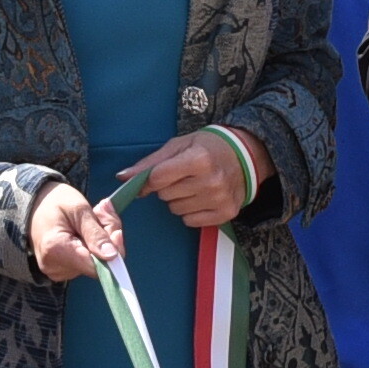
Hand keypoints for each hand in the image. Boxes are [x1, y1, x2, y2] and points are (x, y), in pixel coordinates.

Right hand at [26, 181, 121, 282]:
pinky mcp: (62, 270)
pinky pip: (87, 262)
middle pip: (98, 264)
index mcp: (56, 250)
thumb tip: (112, 256)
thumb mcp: (79, 209)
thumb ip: (96, 234)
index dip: (112, 252)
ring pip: (95, 263)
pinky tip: (86, 229)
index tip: (117, 232)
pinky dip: (93, 246)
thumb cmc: (54, 202)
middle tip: (102, 212)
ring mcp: (58, 271)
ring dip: (101, 240)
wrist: (33, 204)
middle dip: (107, 239)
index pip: (96, 267)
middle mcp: (55, 268)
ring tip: (92, 217)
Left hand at [138, 125, 257, 231]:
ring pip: (176, 210)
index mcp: (199, 159)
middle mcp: (211, 181)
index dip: (151, 179)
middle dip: (168, 187)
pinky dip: (191, 212)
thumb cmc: (208, 147)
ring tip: (194, 186)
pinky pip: (191, 221)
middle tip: (183, 177)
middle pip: (166, 195)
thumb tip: (122, 177)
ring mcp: (219, 199)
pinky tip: (201, 198)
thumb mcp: (179, 145)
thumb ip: (150, 162)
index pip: (157, 179)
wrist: (246, 156)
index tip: (155, 176)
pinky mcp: (225, 213)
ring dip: (179, 200)